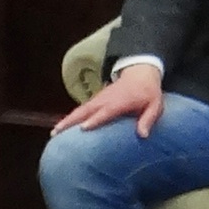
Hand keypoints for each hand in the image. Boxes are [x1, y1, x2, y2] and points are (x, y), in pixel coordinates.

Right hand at [51, 60, 167, 137]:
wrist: (140, 72)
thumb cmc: (148, 92)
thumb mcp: (155, 105)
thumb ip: (148, 119)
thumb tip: (142, 135)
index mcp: (120, 102)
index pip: (105, 112)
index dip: (95, 120)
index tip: (83, 128)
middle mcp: (105, 100)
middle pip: (85, 111)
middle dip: (70, 121)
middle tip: (57, 133)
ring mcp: (99, 99)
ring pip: (80, 110)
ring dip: (66, 120)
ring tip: (54, 133)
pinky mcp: (96, 100)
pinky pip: (82, 109)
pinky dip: (71, 117)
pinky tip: (63, 127)